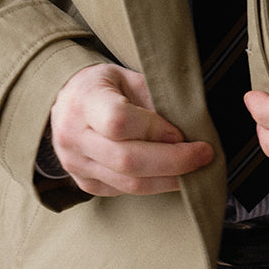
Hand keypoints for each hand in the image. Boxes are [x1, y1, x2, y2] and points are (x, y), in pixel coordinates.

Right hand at [47, 63, 212, 195]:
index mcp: (84, 101)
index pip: (118, 121)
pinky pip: (124, 190)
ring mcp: (76, 164)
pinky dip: (153, 184)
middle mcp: (73, 136)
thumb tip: (189, 127)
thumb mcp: (128, 77)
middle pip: (127, 160)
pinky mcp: (84, 183)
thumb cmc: (103, 86)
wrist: (66, 101)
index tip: (180, 132)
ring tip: (194, 169)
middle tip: (203, 155)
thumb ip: (153, 100)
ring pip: (129, 183)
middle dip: (173, 161)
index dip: (155, 130)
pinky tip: (171, 175)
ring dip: (168, 179)